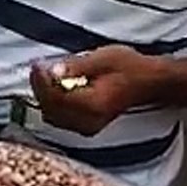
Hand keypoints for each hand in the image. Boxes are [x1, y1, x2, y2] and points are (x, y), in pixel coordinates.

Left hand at [28, 45, 168, 136]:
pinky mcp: (86, 127)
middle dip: (41, 88)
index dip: (43, 81)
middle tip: (38, 68)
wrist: (148, 83)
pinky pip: (60, 119)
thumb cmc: (130, 68)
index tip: (38, 65)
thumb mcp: (104, 58)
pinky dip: (53, 104)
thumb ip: (77, 66)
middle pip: (51, 109)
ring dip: (45, 96)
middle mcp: (88, 122)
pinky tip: (54, 88)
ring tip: (44, 76)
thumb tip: (53, 71)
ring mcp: (87, 128)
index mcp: (93, 106)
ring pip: (53, 116)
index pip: (56, 98)